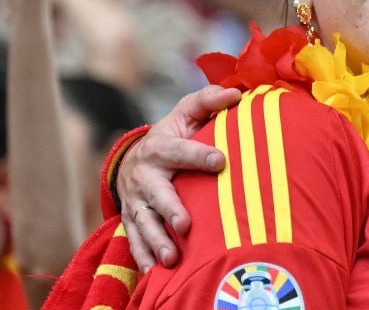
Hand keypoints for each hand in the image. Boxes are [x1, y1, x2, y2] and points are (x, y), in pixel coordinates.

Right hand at [119, 85, 240, 270]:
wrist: (134, 157)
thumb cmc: (173, 133)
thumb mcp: (187, 111)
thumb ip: (209, 100)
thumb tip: (237, 93)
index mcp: (161, 146)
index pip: (181, 150)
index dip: (200, 154)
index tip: (221, 161)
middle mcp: (144, 176)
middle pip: (157, 195)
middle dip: (170, 209)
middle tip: (186, 224)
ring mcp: (135, 201)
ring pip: (143, 223)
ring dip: (156, 241)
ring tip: (171, 258)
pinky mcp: (131, 219)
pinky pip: (134, 240)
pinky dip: (142, 257)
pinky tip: (154, 274)